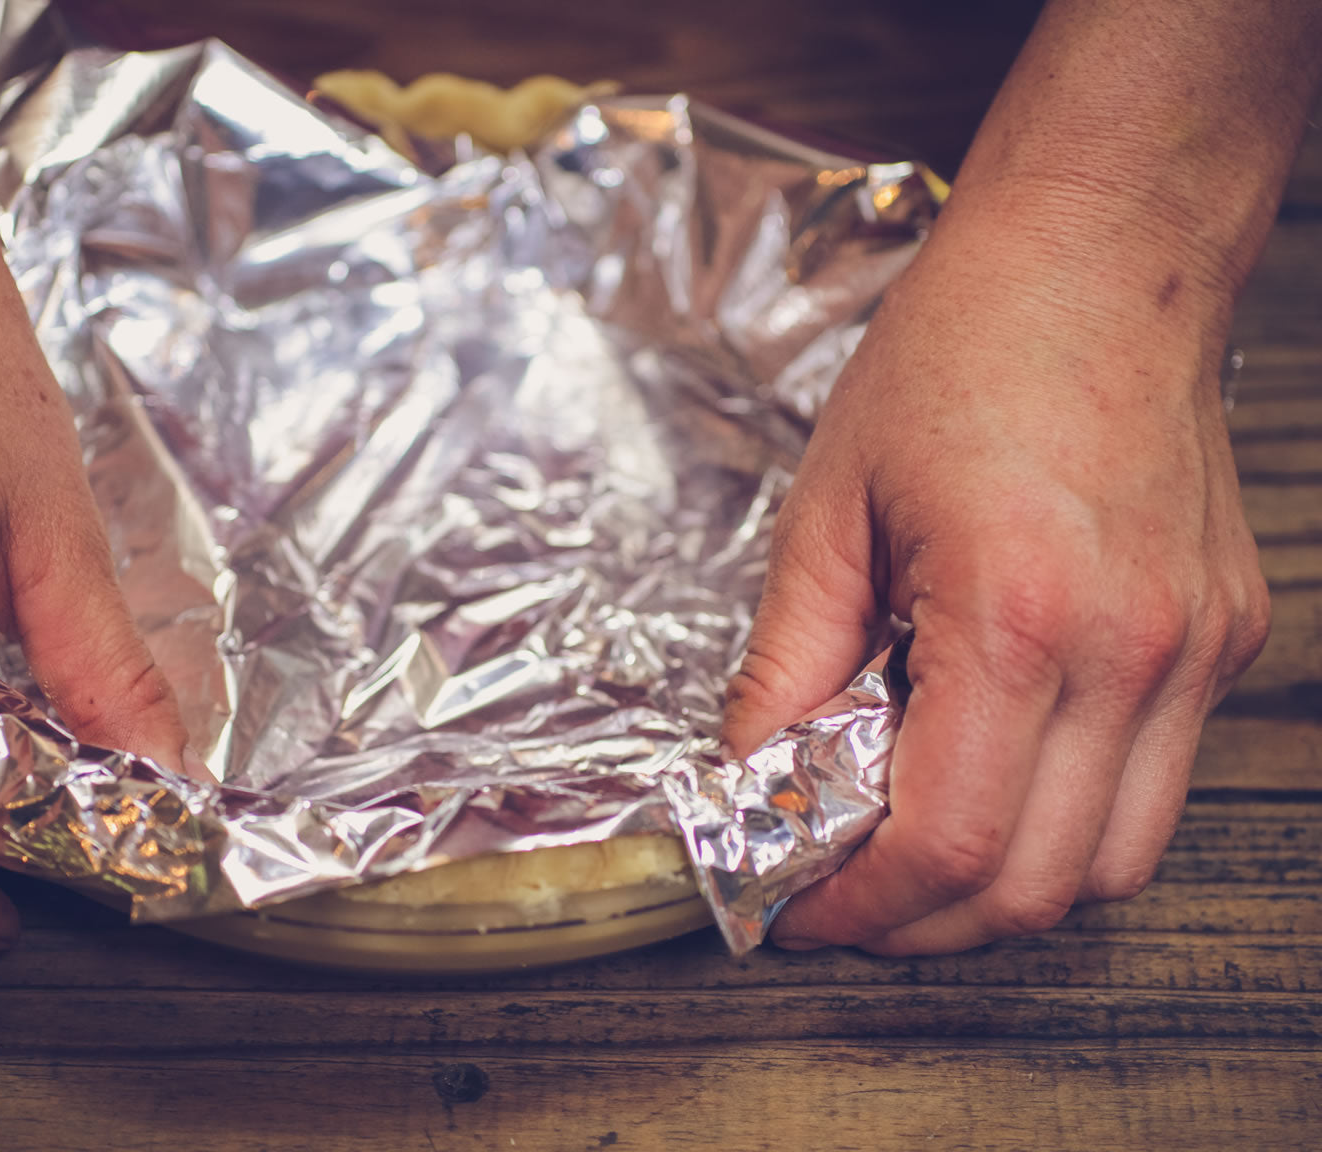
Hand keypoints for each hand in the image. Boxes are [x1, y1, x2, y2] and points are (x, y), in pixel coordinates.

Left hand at [723, 236, 1269, 954]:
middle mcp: (1132, 651)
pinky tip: (987, 771)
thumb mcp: (829, 510)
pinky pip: (1149, 795)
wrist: (1097, 256)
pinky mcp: (1221, 641)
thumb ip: (786, 665)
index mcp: (1018, 613)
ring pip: (1110, 867)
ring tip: (906, 842)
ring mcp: (1194, 652)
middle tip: (837, 892)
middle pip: (1035, 887)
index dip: (860, 908)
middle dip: (919, 923)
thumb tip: (752, 779)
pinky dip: (1061, 824)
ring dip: (997, 887)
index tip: (795, 908)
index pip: (948, 843)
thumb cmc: (959, 356)